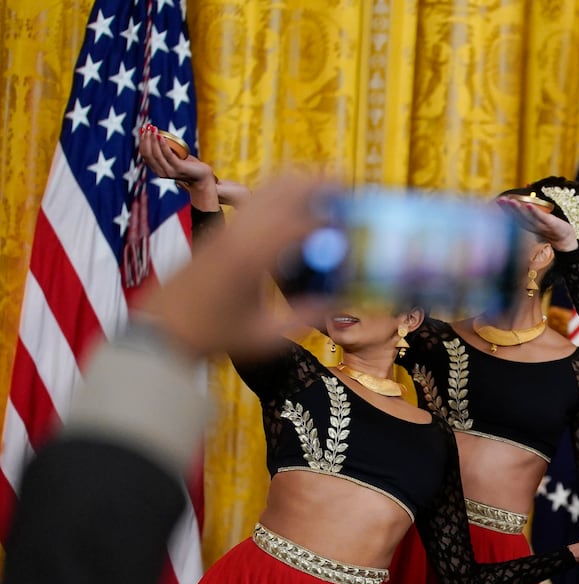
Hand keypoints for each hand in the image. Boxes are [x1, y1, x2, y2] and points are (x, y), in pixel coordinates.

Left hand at [134, 173, 331, 360]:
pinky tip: (293, 208)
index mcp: (251, 259)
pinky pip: (254, 200)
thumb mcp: (264, 337)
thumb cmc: (212, 336)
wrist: (160, 327)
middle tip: (345, 189)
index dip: (329, 223)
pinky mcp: (218, 230)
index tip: (350, 230)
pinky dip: (278, 195)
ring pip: (266, 188)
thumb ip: (303, 317)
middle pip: (283, 189)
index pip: (298, 224)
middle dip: (317, 184)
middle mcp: (238, 234)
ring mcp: (225, 228)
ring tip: (324, 191)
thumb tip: (336, 301)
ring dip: (297, 184)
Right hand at [136, 125, 218, 209]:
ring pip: (156, 154)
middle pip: (148, 154)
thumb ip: (167, 152)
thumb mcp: (175, 158)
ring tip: (153, 129)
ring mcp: (170, 171)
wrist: (203, 178)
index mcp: (158, 169)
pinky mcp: (179, 169)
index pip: (145, 154)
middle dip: (146, 139)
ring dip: (153, 140)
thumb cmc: (190, 166)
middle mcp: (161, 172)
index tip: (142, 130)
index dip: (142, 141)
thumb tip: (159, 136)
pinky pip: (168, 155)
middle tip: (147, 127)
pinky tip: (161, 136)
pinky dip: (163, 145)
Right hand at [498, 196, 578, 251]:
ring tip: (511, 201)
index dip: (507, 209)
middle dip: (509, 209)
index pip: (516, 216)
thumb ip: (533, 202)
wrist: (567, 241)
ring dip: (519, 209)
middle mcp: (533, 226)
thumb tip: (527, 184)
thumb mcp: (541, 214)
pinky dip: (535, 212)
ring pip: (528, 217)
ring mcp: (542, 226)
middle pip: (519, 217)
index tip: (499, 201)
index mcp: (529, 224)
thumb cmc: (553, 225)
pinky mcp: (552, 224)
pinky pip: (542, 217)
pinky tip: (529, 205)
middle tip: (500, 200)